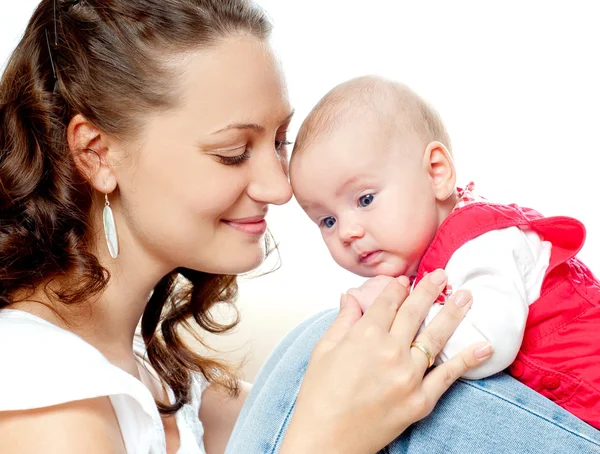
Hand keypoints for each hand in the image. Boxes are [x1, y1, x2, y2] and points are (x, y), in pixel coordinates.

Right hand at [280, 270, 492, 453]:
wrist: (325, 440)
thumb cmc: (319, 397)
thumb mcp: (323, 350)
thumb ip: (343, 321)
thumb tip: (350, 298)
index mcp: (364, 336)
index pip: (387, 303)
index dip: (398, 288)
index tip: (406, 279)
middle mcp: (390, 351)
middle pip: (414, 313)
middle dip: (429, 290)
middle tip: (442, 275)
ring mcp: (409, 376)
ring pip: (435, 337)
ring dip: (453, 313)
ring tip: (466, 296)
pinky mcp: (420, 401)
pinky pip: (448, 376)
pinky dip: (467, 360)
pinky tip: (484, 346)